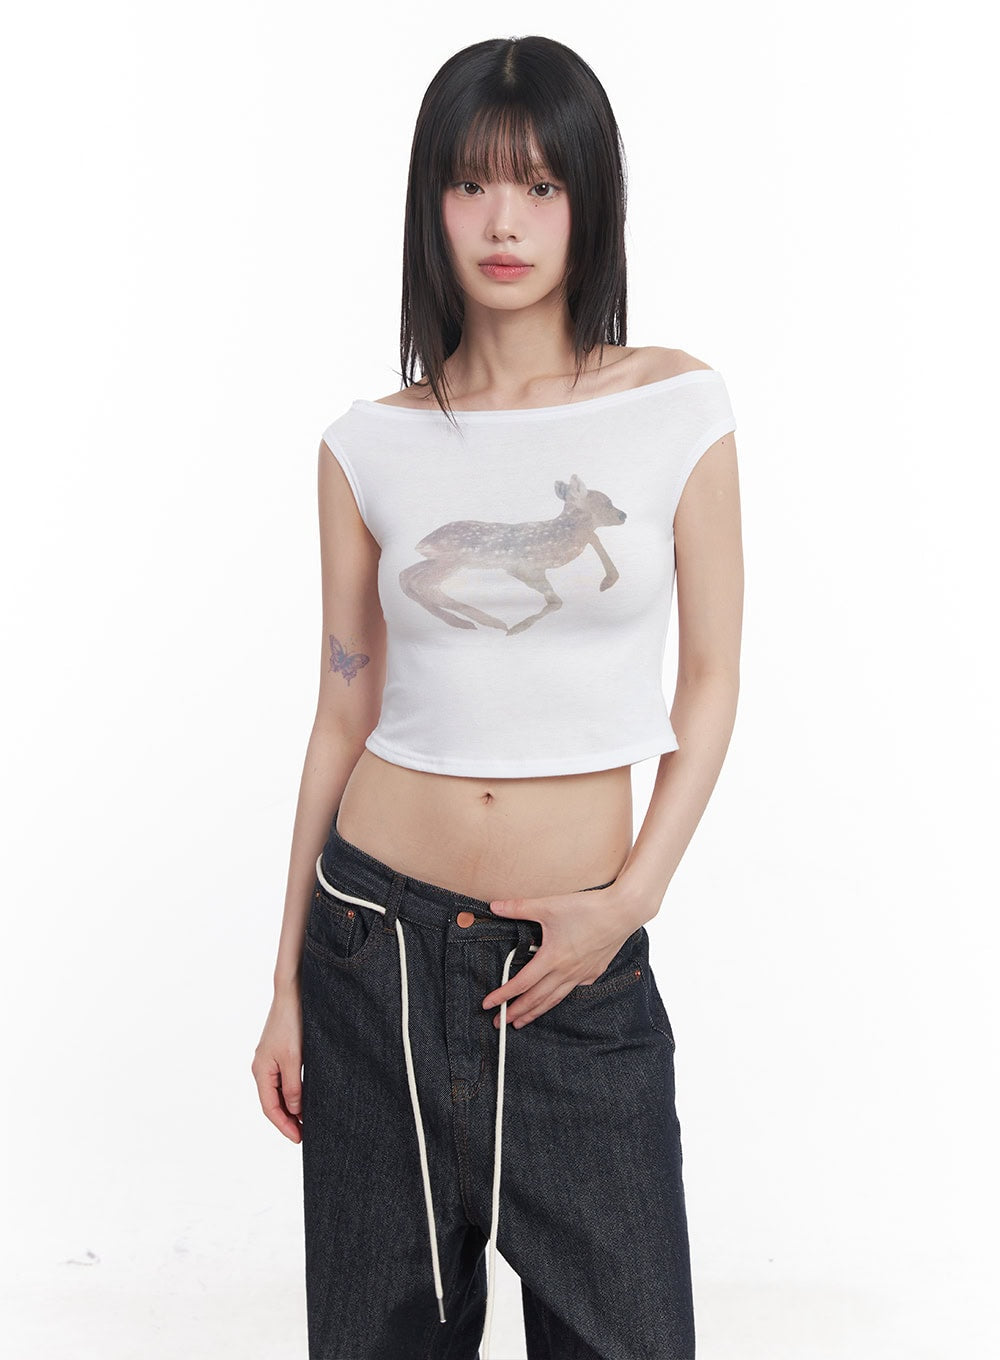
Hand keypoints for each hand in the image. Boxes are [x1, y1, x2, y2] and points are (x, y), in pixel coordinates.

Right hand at [251, 986, 303, 1142]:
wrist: (292, 993)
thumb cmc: (291, 1023)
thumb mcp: (294, 1059)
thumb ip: (293, 1087)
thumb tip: (294, 1110)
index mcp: (261, 1071)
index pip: (270, 1108)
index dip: (284, 1125)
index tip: (299, 1139)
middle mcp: (262, 1067)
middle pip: (272, 1102)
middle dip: (287, 1120)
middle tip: (304, 1135)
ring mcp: (270, 1059)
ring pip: (279, 1091)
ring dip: (291, 1107)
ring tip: (306, 1121)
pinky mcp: (279, 1051)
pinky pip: (283, 1079)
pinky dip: (293, 1092)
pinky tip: (305, 1097)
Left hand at [481, 886, 641, 1029]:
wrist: (622, 912)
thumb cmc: (588, 908)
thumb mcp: (549, 905)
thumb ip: (519, 907)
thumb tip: (494, 906)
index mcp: (552, 958)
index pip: (521, 983)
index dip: (503, 995)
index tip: (489, 1005)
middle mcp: (566, 971)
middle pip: (536, 998)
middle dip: (516, 1012)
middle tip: (501, 1022)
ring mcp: (581, 974)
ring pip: (554, 999)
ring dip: (536, 1012)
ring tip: (522, 1022)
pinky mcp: (594, 971)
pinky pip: (572, 990)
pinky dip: (559, 998)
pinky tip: (554, 998)